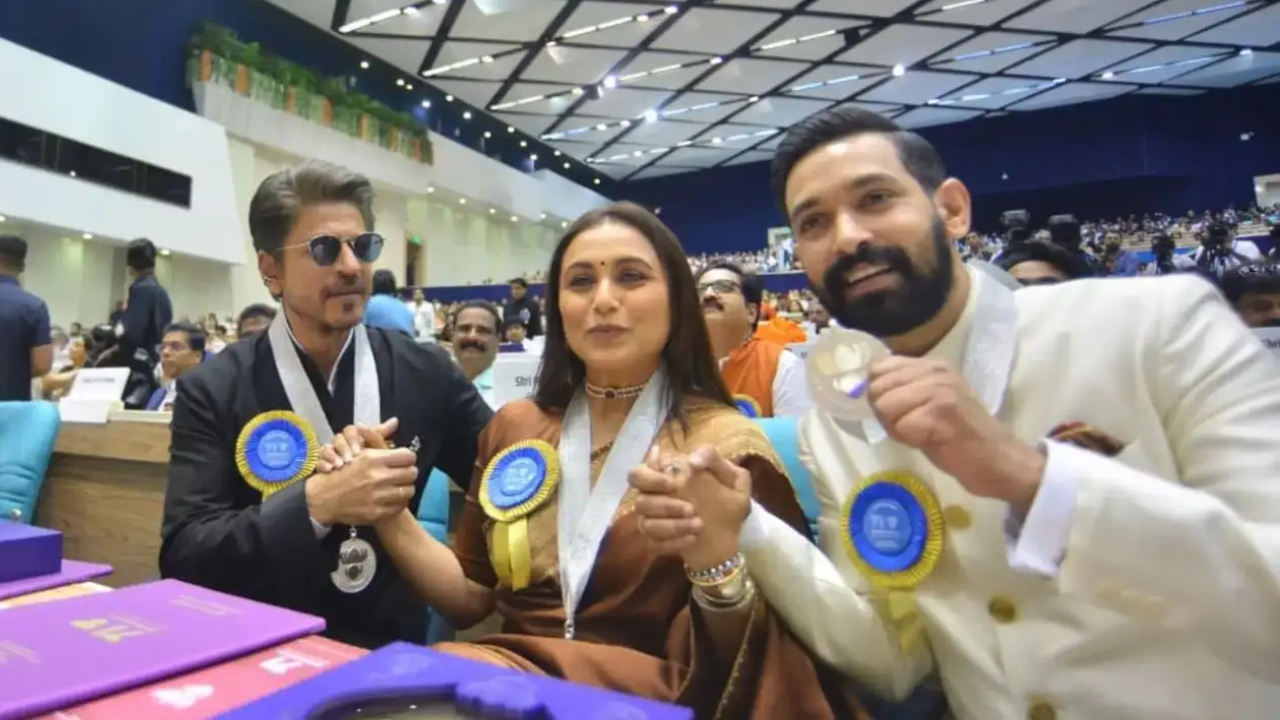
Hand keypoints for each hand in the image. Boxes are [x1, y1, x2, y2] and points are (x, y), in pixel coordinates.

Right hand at [306, 418, 416, 525]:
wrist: (322, 499)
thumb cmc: (342, 472)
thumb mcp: (358, 451)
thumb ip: (378, 437)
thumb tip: (395, 421)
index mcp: (373, 459)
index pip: (408, 456)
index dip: (408, 458)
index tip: (404, 461)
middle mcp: (377, 477)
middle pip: (412, 473)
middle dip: (409, 472)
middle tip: (404, 474)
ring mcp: (378, 497)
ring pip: (409, 491)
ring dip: (406, 487)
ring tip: (399, 486)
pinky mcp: (377, 513)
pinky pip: (401, 506)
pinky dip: (399, 502)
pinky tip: (392, 498)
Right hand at [630, 445, 751, 569]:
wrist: (735, 536)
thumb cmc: (730, 502)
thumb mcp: (732, 477)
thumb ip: (713, 459)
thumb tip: (691, 461)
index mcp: (667, 477)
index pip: (639, 473)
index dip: (651, 478)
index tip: (673, 484)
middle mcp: (654, 498)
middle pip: (639, 500)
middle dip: (662, 504)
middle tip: (691, 508)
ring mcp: (653, 521)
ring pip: (646, 524)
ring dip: (674, 525)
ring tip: (699, 525)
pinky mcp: (657, 542)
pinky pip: (654, 543)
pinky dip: (674, 542)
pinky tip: (693, 538)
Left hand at [867, 356, 1044, 511]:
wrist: (996, 460)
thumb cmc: (959, 436)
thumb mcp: (930, 401)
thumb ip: (902, 389)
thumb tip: (865, 387)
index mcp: (932, 365)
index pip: (879, 368)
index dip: (881, 394)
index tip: (902, 411)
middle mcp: (935, 371)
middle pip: (878, 388)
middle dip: (886, 414)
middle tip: (914, 427)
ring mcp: (938, 390)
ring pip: (885, 406)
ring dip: (897, 427)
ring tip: (923, 434)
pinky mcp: (939, 413)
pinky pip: (900, 426)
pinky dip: (909, 440)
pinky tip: (930, 441)